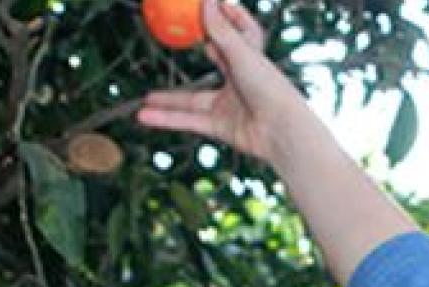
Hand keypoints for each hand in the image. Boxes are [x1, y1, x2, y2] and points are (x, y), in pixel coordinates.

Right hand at [136, 0, 309, 162]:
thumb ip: (221, 30)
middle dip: (192, 58)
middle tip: (173, 46)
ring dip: (169, 100)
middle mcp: (241, 81)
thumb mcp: (242, 54)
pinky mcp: (222, 127)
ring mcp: (231, 105)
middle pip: (212, 66)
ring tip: (146, 98)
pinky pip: (189, 120)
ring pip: (193, 101)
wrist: (282, 132)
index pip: (242, 34)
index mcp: (251, 59)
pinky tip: (145, 115)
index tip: (210, 5)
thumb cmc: (272, 89)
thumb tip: (206, 0)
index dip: (230, 18)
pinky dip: (167, 119)